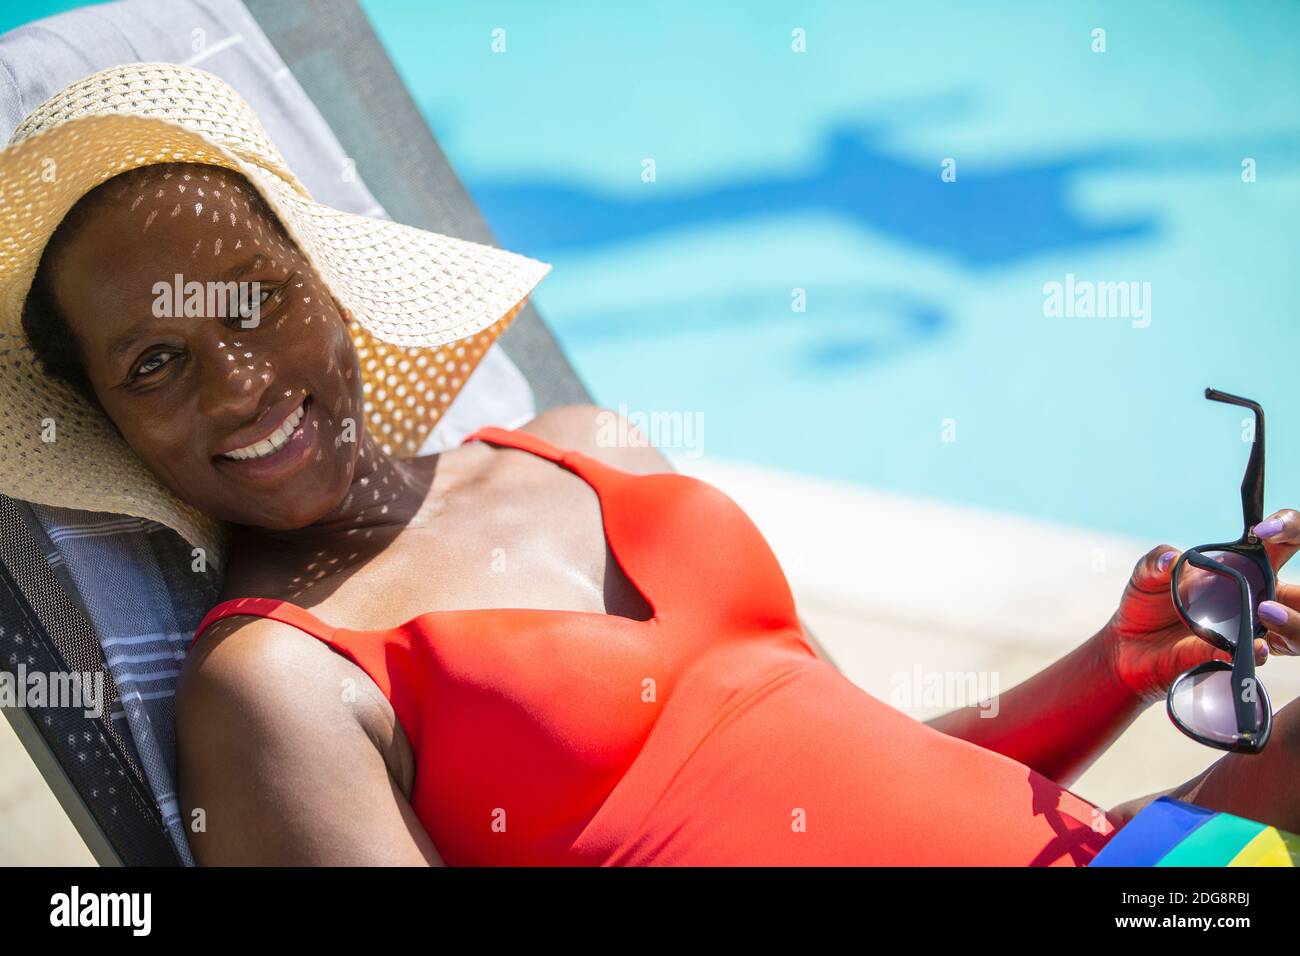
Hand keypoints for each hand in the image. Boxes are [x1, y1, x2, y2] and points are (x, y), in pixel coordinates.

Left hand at [1102, 508, 1299, 703]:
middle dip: (1298, 589)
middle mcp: (1251, 598)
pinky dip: (1254, 650)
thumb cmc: (1146, 603)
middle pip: (1296, 591)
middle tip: (1283, 583)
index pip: (1278, 544)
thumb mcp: (1145, 576)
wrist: (1126, 645)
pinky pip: (1251, 654)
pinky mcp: (1229, 654)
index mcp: (1239, 569)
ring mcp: (1245, 627)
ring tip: (1267, 610)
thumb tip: (1172, 559)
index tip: (1265, 528)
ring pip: (1286, 624)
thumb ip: (1155, 561)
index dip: (1286, 528)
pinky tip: (1254, 646)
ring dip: (1289, 619)